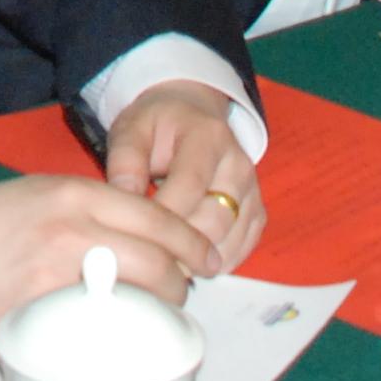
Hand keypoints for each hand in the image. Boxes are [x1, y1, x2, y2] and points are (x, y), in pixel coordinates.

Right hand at [0, 170, 217, 325]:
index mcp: (75, 193)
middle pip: (157, 259)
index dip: (191, 242)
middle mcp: (73, 227)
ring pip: (134, 292)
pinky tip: (112, 325)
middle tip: (181, 288)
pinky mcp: (40, 308)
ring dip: (153, 304)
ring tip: (150, 307)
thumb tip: (142, 238)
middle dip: (180, 281)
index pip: (156, 216)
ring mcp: (58, 271)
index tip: (207, 257)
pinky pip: (98, 321)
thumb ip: (92, 209)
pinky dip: (114, 324)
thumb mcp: (42, 193)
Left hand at [101, 84, 262, 278]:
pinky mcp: (256, 215)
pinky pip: (239, 251)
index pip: (190, 186)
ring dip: (195, 260)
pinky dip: (213, 263)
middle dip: (179, 246)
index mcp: (209, 137)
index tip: (135, 234)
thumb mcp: (132, 129)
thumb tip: (125, 200)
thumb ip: (125, 161)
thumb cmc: (159, 126)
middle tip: (146, 257)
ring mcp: (251, 192)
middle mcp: (238, 165)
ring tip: (161, 262)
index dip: (163, 217)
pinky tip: (185, 260)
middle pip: (215, 221)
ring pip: (229, 243)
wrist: (193, 117)